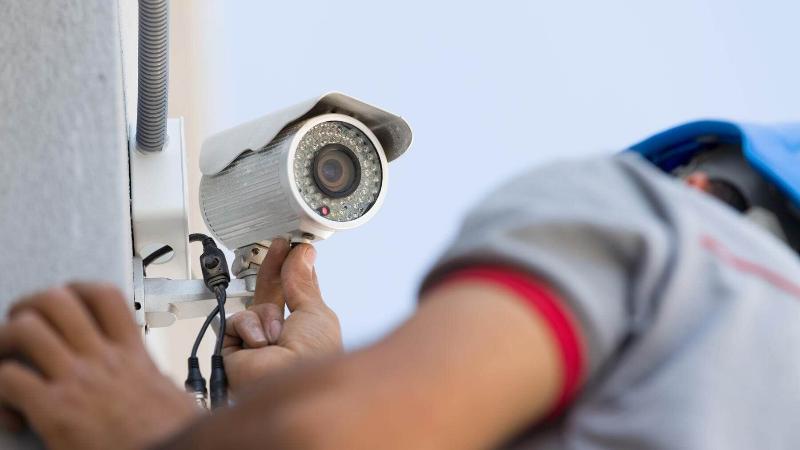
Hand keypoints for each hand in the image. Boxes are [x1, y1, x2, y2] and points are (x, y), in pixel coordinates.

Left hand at [0, 283, 198, 449]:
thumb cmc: (173, 436)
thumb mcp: (173, 394)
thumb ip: (155, 379)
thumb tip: (155, 381)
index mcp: (132, 355)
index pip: (104, 297)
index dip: (77, 289)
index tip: (67, 299)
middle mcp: (103, 359)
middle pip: (56, 301)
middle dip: (29, 306)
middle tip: (23, 323)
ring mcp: (78, 380)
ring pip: (25, 330)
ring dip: (5, 341)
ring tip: (5, 359)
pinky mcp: (54, 410)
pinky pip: (8, 379)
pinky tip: (11, 411)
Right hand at [222, 239, 341, 392]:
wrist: (289, 384)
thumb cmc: (313, 359)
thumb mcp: (315, 312)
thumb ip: (302, 281)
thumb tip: (302, 255)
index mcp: (306, 330)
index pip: (296, 292)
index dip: (294, 270)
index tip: (294, 248)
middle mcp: (282, 338)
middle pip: (271, 295)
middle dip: (275, 270)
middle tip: (279, 246)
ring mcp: (257, 345)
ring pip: (253, 308)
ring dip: (266, 317)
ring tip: (276, 337)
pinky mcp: (233, 351)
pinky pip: (235, 320)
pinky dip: (248, 328)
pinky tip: (259, 345)